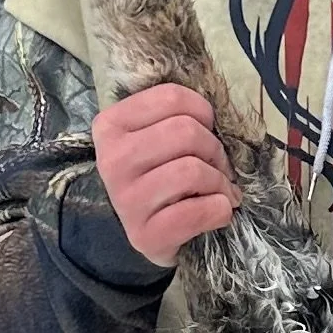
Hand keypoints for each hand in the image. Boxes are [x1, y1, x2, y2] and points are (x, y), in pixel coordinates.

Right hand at [92, 82, 235, 265]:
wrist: (149, 233)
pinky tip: (219, 211)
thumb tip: (220, 114)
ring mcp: (126, 200)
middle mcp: (112, 160)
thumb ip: (177, 116)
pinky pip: (197, 212)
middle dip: (216, 150)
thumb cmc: (159, 177)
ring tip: (221, 190)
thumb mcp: (156, 137)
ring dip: (220, 182)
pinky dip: (220, 209)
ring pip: (192, 170)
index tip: (207, 131)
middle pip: (186, 131)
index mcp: (111, 125)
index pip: (171, 97)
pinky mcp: (145, 235)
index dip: (203, 113)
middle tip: (220, 167)